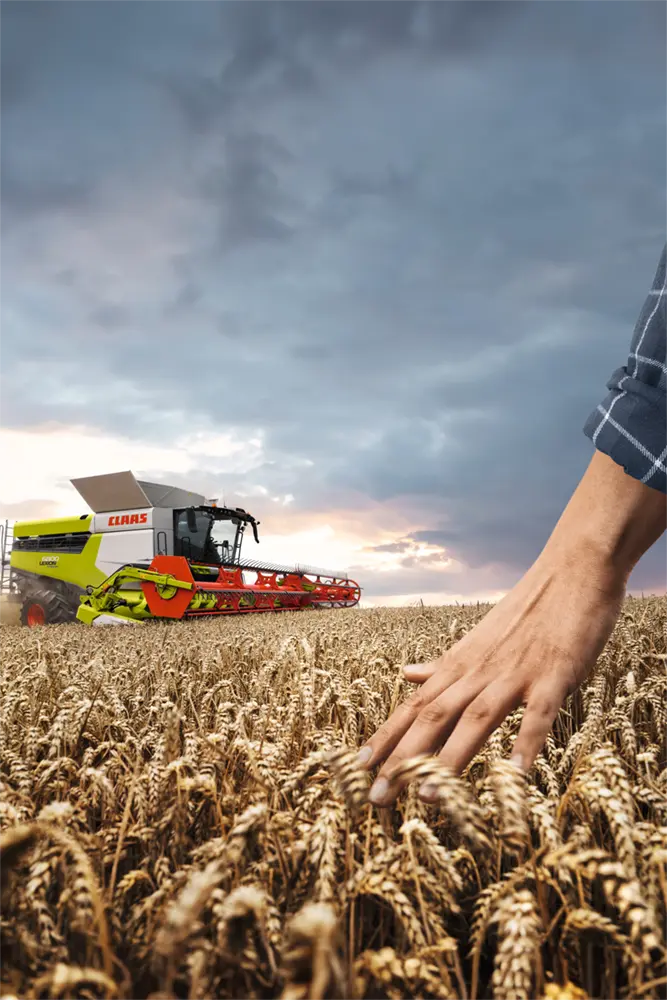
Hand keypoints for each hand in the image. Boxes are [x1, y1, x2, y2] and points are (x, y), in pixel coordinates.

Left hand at [357, 546, 625, 806]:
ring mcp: (515, 672)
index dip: (386, 737)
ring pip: (476, 718)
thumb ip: (444, 664)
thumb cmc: (526, 610)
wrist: (573, 570)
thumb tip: (406, 673)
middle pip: (433, 716)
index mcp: (461, 664)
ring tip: (428, 799)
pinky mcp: (554, 673)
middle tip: (376, 798)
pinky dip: (526, 742)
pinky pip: (538, 713)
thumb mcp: (477, 638)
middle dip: (403, 759)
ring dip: (450, 758)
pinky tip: (515, 775)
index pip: (415, 705)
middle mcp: (479, 670)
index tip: (358, 767)